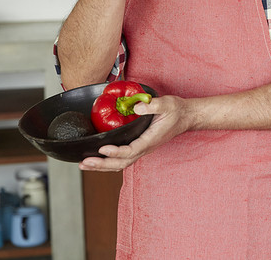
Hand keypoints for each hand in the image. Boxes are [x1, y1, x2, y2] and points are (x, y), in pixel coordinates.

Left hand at [78, 95, 192, 171]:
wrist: (186, 117)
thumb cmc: (176, 110)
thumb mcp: (167, 104)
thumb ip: (152, 105)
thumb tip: (136, 107)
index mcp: (150, 140)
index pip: (131, 150)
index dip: (116, 152)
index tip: (102, 149)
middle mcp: (145, 148)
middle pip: (121, 163)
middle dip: (102, 165)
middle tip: (84, 163)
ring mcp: (142, 149)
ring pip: (120, 164)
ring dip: (102, 166)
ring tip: (84, 165)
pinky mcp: (139, 146)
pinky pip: (122, 159)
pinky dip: (108, 161)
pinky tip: (97, 159)